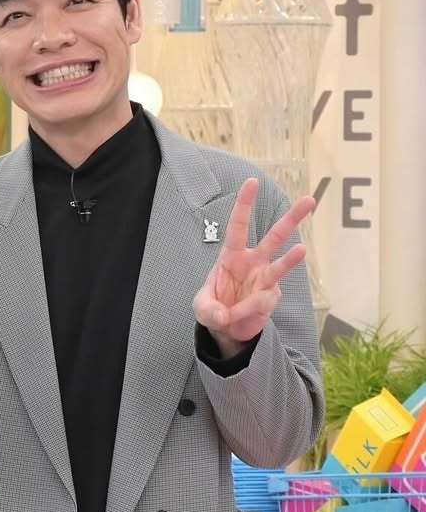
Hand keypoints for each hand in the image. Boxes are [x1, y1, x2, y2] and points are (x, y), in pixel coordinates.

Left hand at [193, 178, 314, 355]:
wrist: (227, 330)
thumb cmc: (214, 308)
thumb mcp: (202, 307)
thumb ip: (209, 310)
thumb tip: (223, 316)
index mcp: (232, 255)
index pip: (238, 226)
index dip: (245, 204)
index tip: (253, 182)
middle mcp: (253, 262)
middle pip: (274, 237)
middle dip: (292, 219)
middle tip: (309, 200)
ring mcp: (266, 279)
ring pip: (283, 264)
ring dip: (293, 259)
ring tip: (302, 250)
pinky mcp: (272, 297)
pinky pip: (263, 301)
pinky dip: (248, 310)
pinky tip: (239, 315)